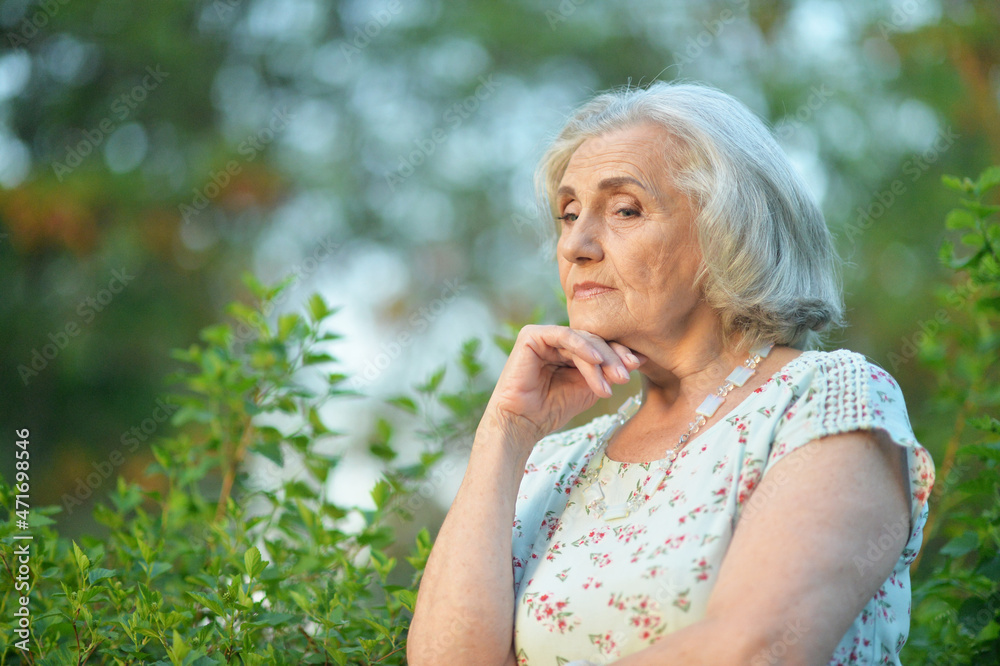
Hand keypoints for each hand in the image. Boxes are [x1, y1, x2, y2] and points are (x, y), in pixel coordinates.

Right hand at [481, 325, 644, 445]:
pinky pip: (564, 336)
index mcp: (569, 351)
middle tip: (626, 375)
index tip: (639, 365)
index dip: (620, 354)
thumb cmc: (552, 409)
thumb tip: (639, 359)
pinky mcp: (531, 335)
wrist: (523, 423)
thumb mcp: (589, 389)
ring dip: (602, 358)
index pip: (599, 346)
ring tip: (615, 377)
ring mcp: (543, 336)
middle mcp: (556, 340)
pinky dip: (582, 347)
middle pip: (594, 341)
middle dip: (614, 357)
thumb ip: (608, 373)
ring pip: (582, 340)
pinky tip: (597, 360)